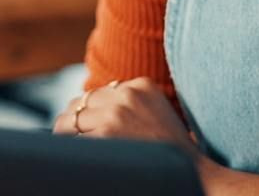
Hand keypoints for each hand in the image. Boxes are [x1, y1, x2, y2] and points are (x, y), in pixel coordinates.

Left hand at [52, 77, 195, 154]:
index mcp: (140, 85)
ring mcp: (116, 112)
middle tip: (69, 140)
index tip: (83, 127)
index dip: (86, 113)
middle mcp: (127, 94)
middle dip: (73, 123)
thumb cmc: (172, 152)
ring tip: (71, 151)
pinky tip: (80, 162)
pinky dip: (71, 151)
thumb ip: (130, 105)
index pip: (97, 93)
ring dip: (67, 136)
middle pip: (80, 102)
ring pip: (70, 119)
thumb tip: (87, 111)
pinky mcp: (106, 133)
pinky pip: (73, 140)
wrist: (192, 173)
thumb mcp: (156, 113)